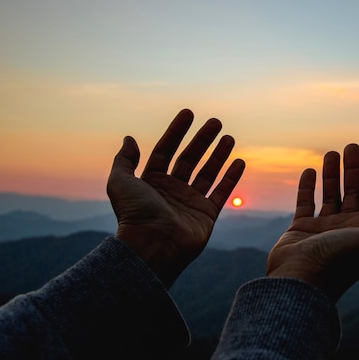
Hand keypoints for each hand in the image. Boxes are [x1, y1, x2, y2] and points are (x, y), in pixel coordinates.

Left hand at [107, 109, 244, 287]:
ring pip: (208, 172)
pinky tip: (239, 161)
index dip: (176, 131)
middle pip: (189, 158)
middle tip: (215, 122)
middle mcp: (171, 190)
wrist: (152, 246)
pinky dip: (231, 177)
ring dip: (219, 154)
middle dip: (202, 139)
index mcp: (151, 182)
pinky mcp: (206, 215)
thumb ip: (124, 159)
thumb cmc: (134, 215)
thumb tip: (129, 138)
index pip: (165, 150)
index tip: (188, 113)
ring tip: (229, 137)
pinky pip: (221, 192)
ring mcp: (190, 202)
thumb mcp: (119, 182)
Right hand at [267, 143, 358, 300]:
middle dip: (355, 169)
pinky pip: (305, 203)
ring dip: (332, 174)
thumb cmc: (342, 262)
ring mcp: (324, 229)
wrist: (301, 283)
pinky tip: (310, 170)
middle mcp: (349, 228)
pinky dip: (307, 187)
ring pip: (331, 195)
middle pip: (355, 192)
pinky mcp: (301, 230)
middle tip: (353, 145)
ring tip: (332, 152)